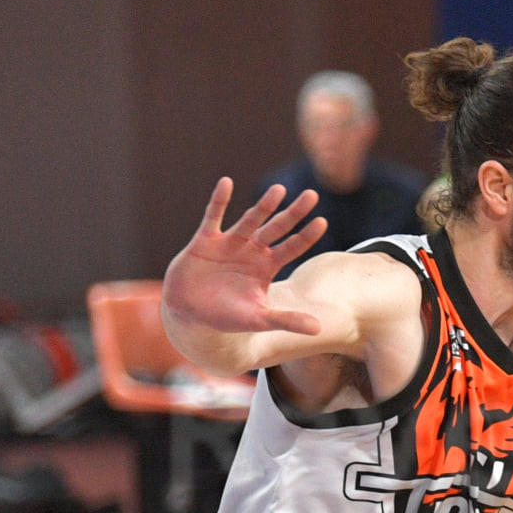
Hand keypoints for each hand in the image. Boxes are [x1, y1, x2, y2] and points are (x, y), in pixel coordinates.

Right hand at [162, 178, 327, 336]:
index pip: (292, 248)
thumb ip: (287, 320)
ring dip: (264, 205)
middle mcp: (251, 251)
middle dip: (294, 213)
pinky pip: (213, 216)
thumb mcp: (259, 319)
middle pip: (277, 228)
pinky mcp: (205, 240)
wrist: (190, 315)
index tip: (322, 221)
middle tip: (312, 195)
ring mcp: (229, 243)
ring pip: (251, 219)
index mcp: (266, 267)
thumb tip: (319, 330)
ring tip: (280, 189)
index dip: (306, 236)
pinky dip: (219, 200)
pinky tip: (227, 182)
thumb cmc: (226, 317)